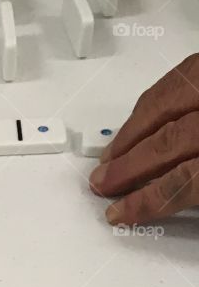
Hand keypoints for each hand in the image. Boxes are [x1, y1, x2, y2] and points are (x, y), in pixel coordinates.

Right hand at [89, 53, 198, 224]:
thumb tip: (164, 196)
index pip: (183, 180)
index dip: (147, 201)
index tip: (120, 213)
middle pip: (169, 141)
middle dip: (129, 166)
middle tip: (103, 182)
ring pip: (169, 102)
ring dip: (133, 131)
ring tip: (111, 154)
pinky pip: (182, 74)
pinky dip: (154, 98)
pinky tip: (140, 116)